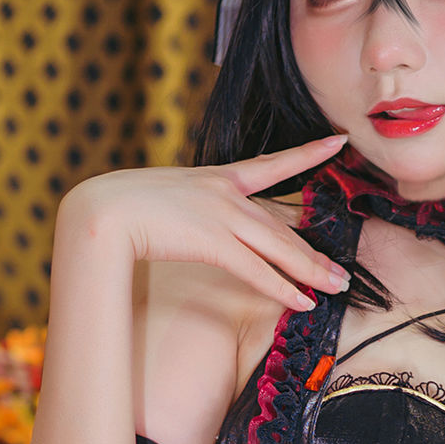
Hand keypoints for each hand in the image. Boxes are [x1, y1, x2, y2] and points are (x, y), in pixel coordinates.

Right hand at [63, 132, 350, 312]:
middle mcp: (226, 193)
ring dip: (310, 271)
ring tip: (336, 288)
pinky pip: (256, 269)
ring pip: (278, 247)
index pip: (273, 163)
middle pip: (282, 225)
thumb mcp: (164, 197)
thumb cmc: (120, 205)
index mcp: (216, 176)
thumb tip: (190, 223)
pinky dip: (281, 288)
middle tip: (343, 270)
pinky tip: (302, 301)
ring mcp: (221, 215)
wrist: (101, 208)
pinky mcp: (212, 240)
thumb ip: (188, 208)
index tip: (338, 142)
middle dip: (315, 251)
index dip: (309, 153)